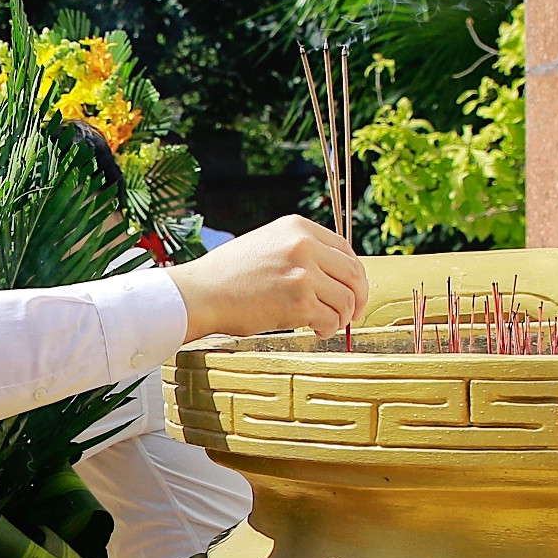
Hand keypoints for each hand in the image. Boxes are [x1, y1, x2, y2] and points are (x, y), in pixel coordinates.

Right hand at [168, 215, 368, 339]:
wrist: (200, 294)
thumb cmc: (227, 275)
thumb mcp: (266, 244)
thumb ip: (299, 251)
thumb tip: (330, 274)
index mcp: (297, 227)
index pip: (345, 248)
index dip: (353, 273)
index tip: (352, 289)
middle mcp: (304, 246)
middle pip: (353, 274)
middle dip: (357, 298)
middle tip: (351, 313)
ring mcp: (303, 273)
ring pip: (346, 299)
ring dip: (341, 317)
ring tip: (325, 323)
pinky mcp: (299, 302)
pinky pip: (331, 319)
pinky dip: (327, 328)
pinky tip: (314, 329)